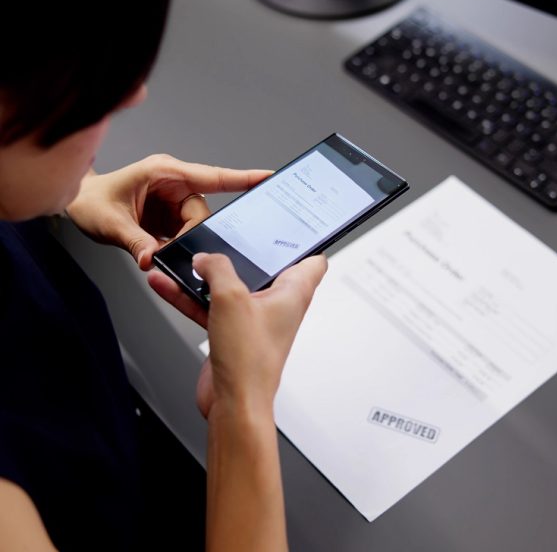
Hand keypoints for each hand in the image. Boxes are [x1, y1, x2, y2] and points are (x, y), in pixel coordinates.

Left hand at [65, 154, 271, 269]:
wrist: (78, 204)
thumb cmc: (91, 200)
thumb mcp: (111, 223)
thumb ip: (135, 242)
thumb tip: (154, 260)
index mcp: (165, 173)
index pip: (213, 176)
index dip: (244, 178)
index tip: (269, 178)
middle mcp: (174, 185)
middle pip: (202, 212)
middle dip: (190, 234)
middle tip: (167, 250)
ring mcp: (172, 201)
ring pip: (195, 225)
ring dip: (181, 242)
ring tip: (155, 248)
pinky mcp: (169, 216)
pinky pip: (184, 232)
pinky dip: (176, 245)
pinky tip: (160, 248)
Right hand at [147, 252, 327, 418]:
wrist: (233, 404)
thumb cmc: (249, 360)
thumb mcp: (230, 298)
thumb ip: (217, 268)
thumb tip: (206, 258)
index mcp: (293, 293)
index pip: (313, 260)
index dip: (304, 242)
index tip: (290, 227)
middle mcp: (277, 305)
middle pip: (262, 268)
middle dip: (239, 253)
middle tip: (222, 238)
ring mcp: (253, 318)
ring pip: (229, 287)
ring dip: (204, 276)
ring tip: (181, 261)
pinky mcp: (232, 332)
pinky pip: (211, 306)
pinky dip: (192, 296)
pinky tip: (167, 284)